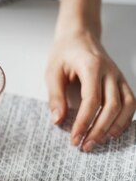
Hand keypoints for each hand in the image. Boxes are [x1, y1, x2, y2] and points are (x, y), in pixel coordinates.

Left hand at [46, 30, 134, 151]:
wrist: (80, 35)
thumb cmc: (64, 53)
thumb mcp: (52, 72)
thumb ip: (55, 96)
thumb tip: (58, 120)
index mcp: (91, 67)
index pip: (92, 100)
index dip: (84, 122)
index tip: (74, 138)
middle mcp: (110, 72)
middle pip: (112, 106)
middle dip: (98, 129)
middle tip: (85, 146)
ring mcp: (119, 76)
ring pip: (127, 106)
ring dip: (114, 127)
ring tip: (99, 142)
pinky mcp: (122, 81)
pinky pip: (131, 102)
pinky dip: (125, 119)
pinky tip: (113, 131)